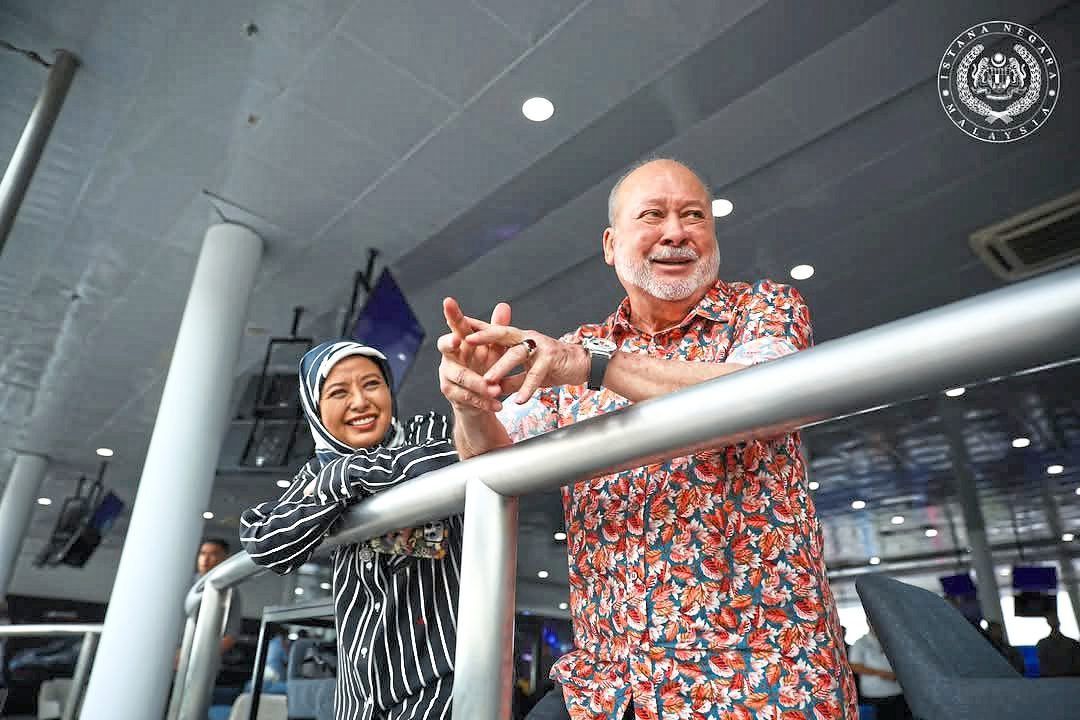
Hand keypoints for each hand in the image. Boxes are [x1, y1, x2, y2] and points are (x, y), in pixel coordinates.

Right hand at [438, 298, 510, 414]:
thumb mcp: (495, 348)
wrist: (482, 397)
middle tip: (457, 339)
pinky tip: (498, 405)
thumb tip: (504, 306)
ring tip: (496, 389)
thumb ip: (497, 329)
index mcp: (460, 341)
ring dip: (479, 383)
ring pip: (461, 376)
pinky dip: (484, 402)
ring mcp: (447, 375)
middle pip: (445, 346)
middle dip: (450, 342)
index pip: (455, 325)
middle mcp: (449, 356)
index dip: (452, 314)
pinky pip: (467, 397)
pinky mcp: (452, 394)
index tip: (449, 302)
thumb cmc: (486, 366)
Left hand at [463, 321, 588, 403]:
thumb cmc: (554, 366)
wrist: (582, 366)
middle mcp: (527, 338)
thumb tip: (493, 390)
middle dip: (483, 336)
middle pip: (502, 333)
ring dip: (501, 368)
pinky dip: (526, 387)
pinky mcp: (551, 358)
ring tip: (488, 381)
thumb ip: (510, 379)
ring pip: (516, 354)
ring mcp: (540, 346)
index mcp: (519, 339)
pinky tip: (520, 400)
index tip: (458, 325)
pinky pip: (535, 374)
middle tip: (465, 340)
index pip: (495, 331)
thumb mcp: (527, 374)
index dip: (477, 327)